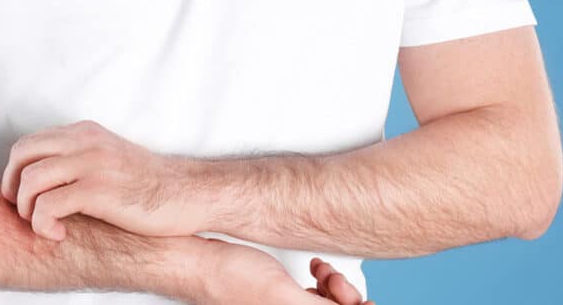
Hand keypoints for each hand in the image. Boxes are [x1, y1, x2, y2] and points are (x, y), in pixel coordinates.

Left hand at [0, 120, 205, 239]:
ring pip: (29, 180)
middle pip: (21, 155)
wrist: (188, 195)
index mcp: (85, 133)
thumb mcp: (109, 159)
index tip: (22, 196)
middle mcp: (84, 142)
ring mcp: (91, 164)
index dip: (16, 172)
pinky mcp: (97, 191)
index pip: (29, 143)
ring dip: (26, 208)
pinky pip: (47, 205)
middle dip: (12, 187)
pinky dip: (42, 225)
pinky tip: (58, 234)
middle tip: (22, 211)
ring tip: (42, 225)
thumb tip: (46, 179)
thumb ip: (80, 160)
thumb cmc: (150, 187)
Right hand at [187, 239, 374, 304]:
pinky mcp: (283, 300)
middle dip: (344, 296)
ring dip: (334, 287)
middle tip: (334, 280)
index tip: (361, 300)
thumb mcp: (285, 298)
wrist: (201, 262)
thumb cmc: (230, 278)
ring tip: (322, 273)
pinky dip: (321, 284)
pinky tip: (315, 272)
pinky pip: (315, 297)